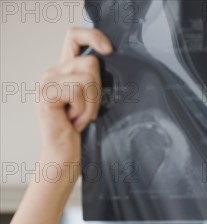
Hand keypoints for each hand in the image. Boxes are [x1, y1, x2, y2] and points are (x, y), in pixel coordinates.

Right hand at [37, 27, 112, 173]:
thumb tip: (111, 64)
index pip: (74, 37)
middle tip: (87, 113)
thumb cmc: (80, 136)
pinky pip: (78, 91)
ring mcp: (47, 81)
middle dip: (97, 92)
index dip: (92, 35)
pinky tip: (73, 122)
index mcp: (64, 73)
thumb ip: (94, 83)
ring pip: (87, 77)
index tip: (109, 50)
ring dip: (91, 104)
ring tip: (79, 119)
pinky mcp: (47, 93)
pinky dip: (83, 110)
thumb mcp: (92, 104)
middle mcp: (52, 73)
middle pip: (90, 62)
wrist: (64, 157)